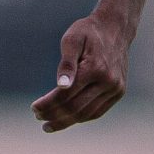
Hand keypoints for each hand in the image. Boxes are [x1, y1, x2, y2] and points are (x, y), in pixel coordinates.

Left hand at [30, 12, 130, 131]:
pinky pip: (98, 111)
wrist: (116, 29)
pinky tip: (67, 119)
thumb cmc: (88, 32)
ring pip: (87, 113)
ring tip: (49, 125)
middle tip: (38, 117)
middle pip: (76, 107)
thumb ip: (66, 63)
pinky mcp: (119, 92)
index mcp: (95, 68)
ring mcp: (115, 88)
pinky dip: (81, 117)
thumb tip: (60, 86)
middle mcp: (108, 81)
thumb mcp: (73, 39)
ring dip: (66, 122)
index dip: (48, 104)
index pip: (66, 95)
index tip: (34, 108)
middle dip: (54, 115)